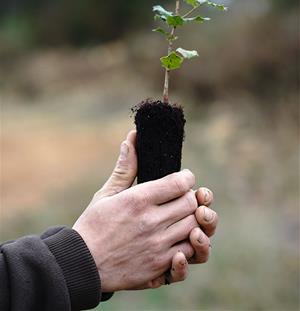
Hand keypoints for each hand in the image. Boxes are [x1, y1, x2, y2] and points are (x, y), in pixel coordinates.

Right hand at [73, 160, 197, 290]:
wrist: (81, 265)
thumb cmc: (93, 225)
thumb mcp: (106, 194)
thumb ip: (125, 167)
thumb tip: (133, 138)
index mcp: (138, 200)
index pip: (180, 182)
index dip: (186, 178)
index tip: (183, 178)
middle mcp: (151, 222)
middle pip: (191, 203)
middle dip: (190, 196)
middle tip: (181, 197)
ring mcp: (157, 246)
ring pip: (194, 226)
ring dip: (191, 219)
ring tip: (180, 216)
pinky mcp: (159, 266)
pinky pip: (189, 252)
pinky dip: (189, 243)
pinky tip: (178, 238)